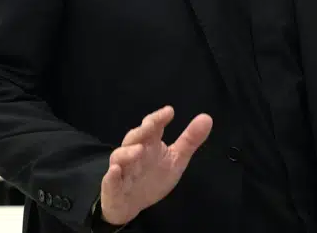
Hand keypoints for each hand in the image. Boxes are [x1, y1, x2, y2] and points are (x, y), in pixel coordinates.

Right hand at [99, 105, 212, 225]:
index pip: (153, 127)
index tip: (169, 111)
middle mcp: (134, 152)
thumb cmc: (153, 177)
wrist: (131, 204)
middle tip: (151, 125)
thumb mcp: (176, 159)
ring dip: (127, 153)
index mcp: (149, 144)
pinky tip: (115, 171)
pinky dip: (111, 175)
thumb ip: (189, 140)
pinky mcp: (113, 186)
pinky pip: (110, 180)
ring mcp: (122, 169)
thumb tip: (207, 118)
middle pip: (134, 137)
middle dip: (142, 130)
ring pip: (120, 157)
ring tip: (139, 150)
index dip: (159, 118)